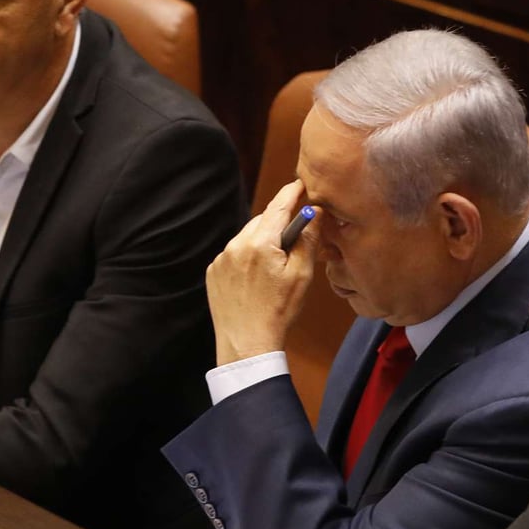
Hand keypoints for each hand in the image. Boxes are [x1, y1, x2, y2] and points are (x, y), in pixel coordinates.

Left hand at [206, 180, 320, 364]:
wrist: (247, 344)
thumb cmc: (278, 312)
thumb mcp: (302, 275)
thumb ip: (308, 240)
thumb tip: (315, 214)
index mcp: (261, 243)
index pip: (279, 205)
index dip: (292, 192)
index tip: (301, 184)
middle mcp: (236, 245)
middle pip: (263, 220)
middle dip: (279, 223)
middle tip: (295, 236)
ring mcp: (222, 258)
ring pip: (248, 236)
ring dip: (263, 241)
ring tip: (275, 266)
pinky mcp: (214, 271)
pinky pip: (234, 253)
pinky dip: (247, 256)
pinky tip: (257, 278)